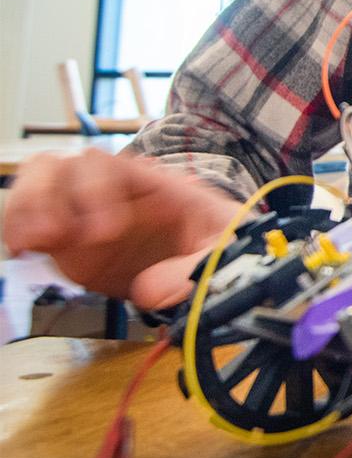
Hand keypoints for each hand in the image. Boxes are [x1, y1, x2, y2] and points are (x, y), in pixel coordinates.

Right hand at [2, 150, 243, 308]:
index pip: (109, 166)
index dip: (97, 191)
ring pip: (39, 185)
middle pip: (63, 165)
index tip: (104, 232)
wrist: (216, 266)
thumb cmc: (223, 245)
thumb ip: (196, 267)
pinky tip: (22, 252)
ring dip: (25, 208)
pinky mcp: (69, 243)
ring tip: (29, 244)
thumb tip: (148, 291)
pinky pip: (30, 222)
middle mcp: (111, 191)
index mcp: (152, 182)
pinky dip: (17, 231)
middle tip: (55, 235)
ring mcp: (85, 214)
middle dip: (49, 195)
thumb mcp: (225, 250)